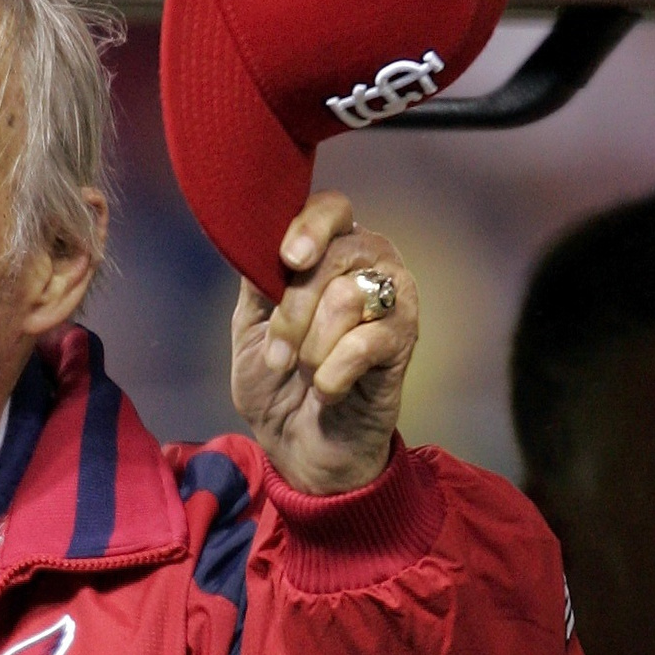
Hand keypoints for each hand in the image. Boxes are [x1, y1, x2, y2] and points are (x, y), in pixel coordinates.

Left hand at [230, 191, 419, 495]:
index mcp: (331, 250)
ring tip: (305, 372)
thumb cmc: (277, 381)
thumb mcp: (250, 326)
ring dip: (310, 346)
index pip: (332, 209)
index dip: (310, 227)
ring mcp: (394, 299)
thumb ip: (256, 279)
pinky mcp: (405, 340)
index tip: (288, 259)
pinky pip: (363, 342)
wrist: (299, 445)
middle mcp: (370, 263)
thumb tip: (257, 238)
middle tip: (278, 356)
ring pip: (346, 296)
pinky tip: (328, 390)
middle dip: (292, 310)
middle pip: (336, 254)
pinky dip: (332, 374)